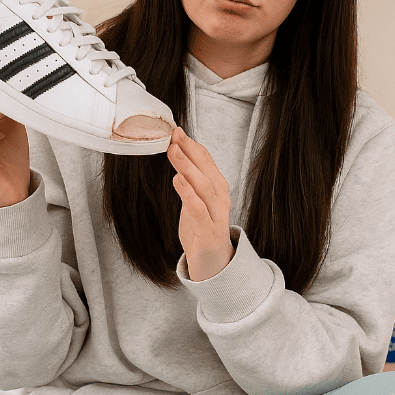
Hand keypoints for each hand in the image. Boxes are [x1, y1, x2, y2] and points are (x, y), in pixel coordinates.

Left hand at [167, 128, 234, 281]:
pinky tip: (178, 180)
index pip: (206, 160)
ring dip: (188, 166)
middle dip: (189, 151)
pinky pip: (199, 208)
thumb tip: (177, 152)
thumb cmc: (201, 228)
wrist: (214, 263)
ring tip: (173, 152)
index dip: (192, 145)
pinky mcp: (208, 230)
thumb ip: (190, 179)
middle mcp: (220, 198)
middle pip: (205, 169)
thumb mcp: (196, 199)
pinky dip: (189, 193)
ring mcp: (216, 214)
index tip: (176, 131)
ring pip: (203, 185)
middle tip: (173, 136)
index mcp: (218, 188)